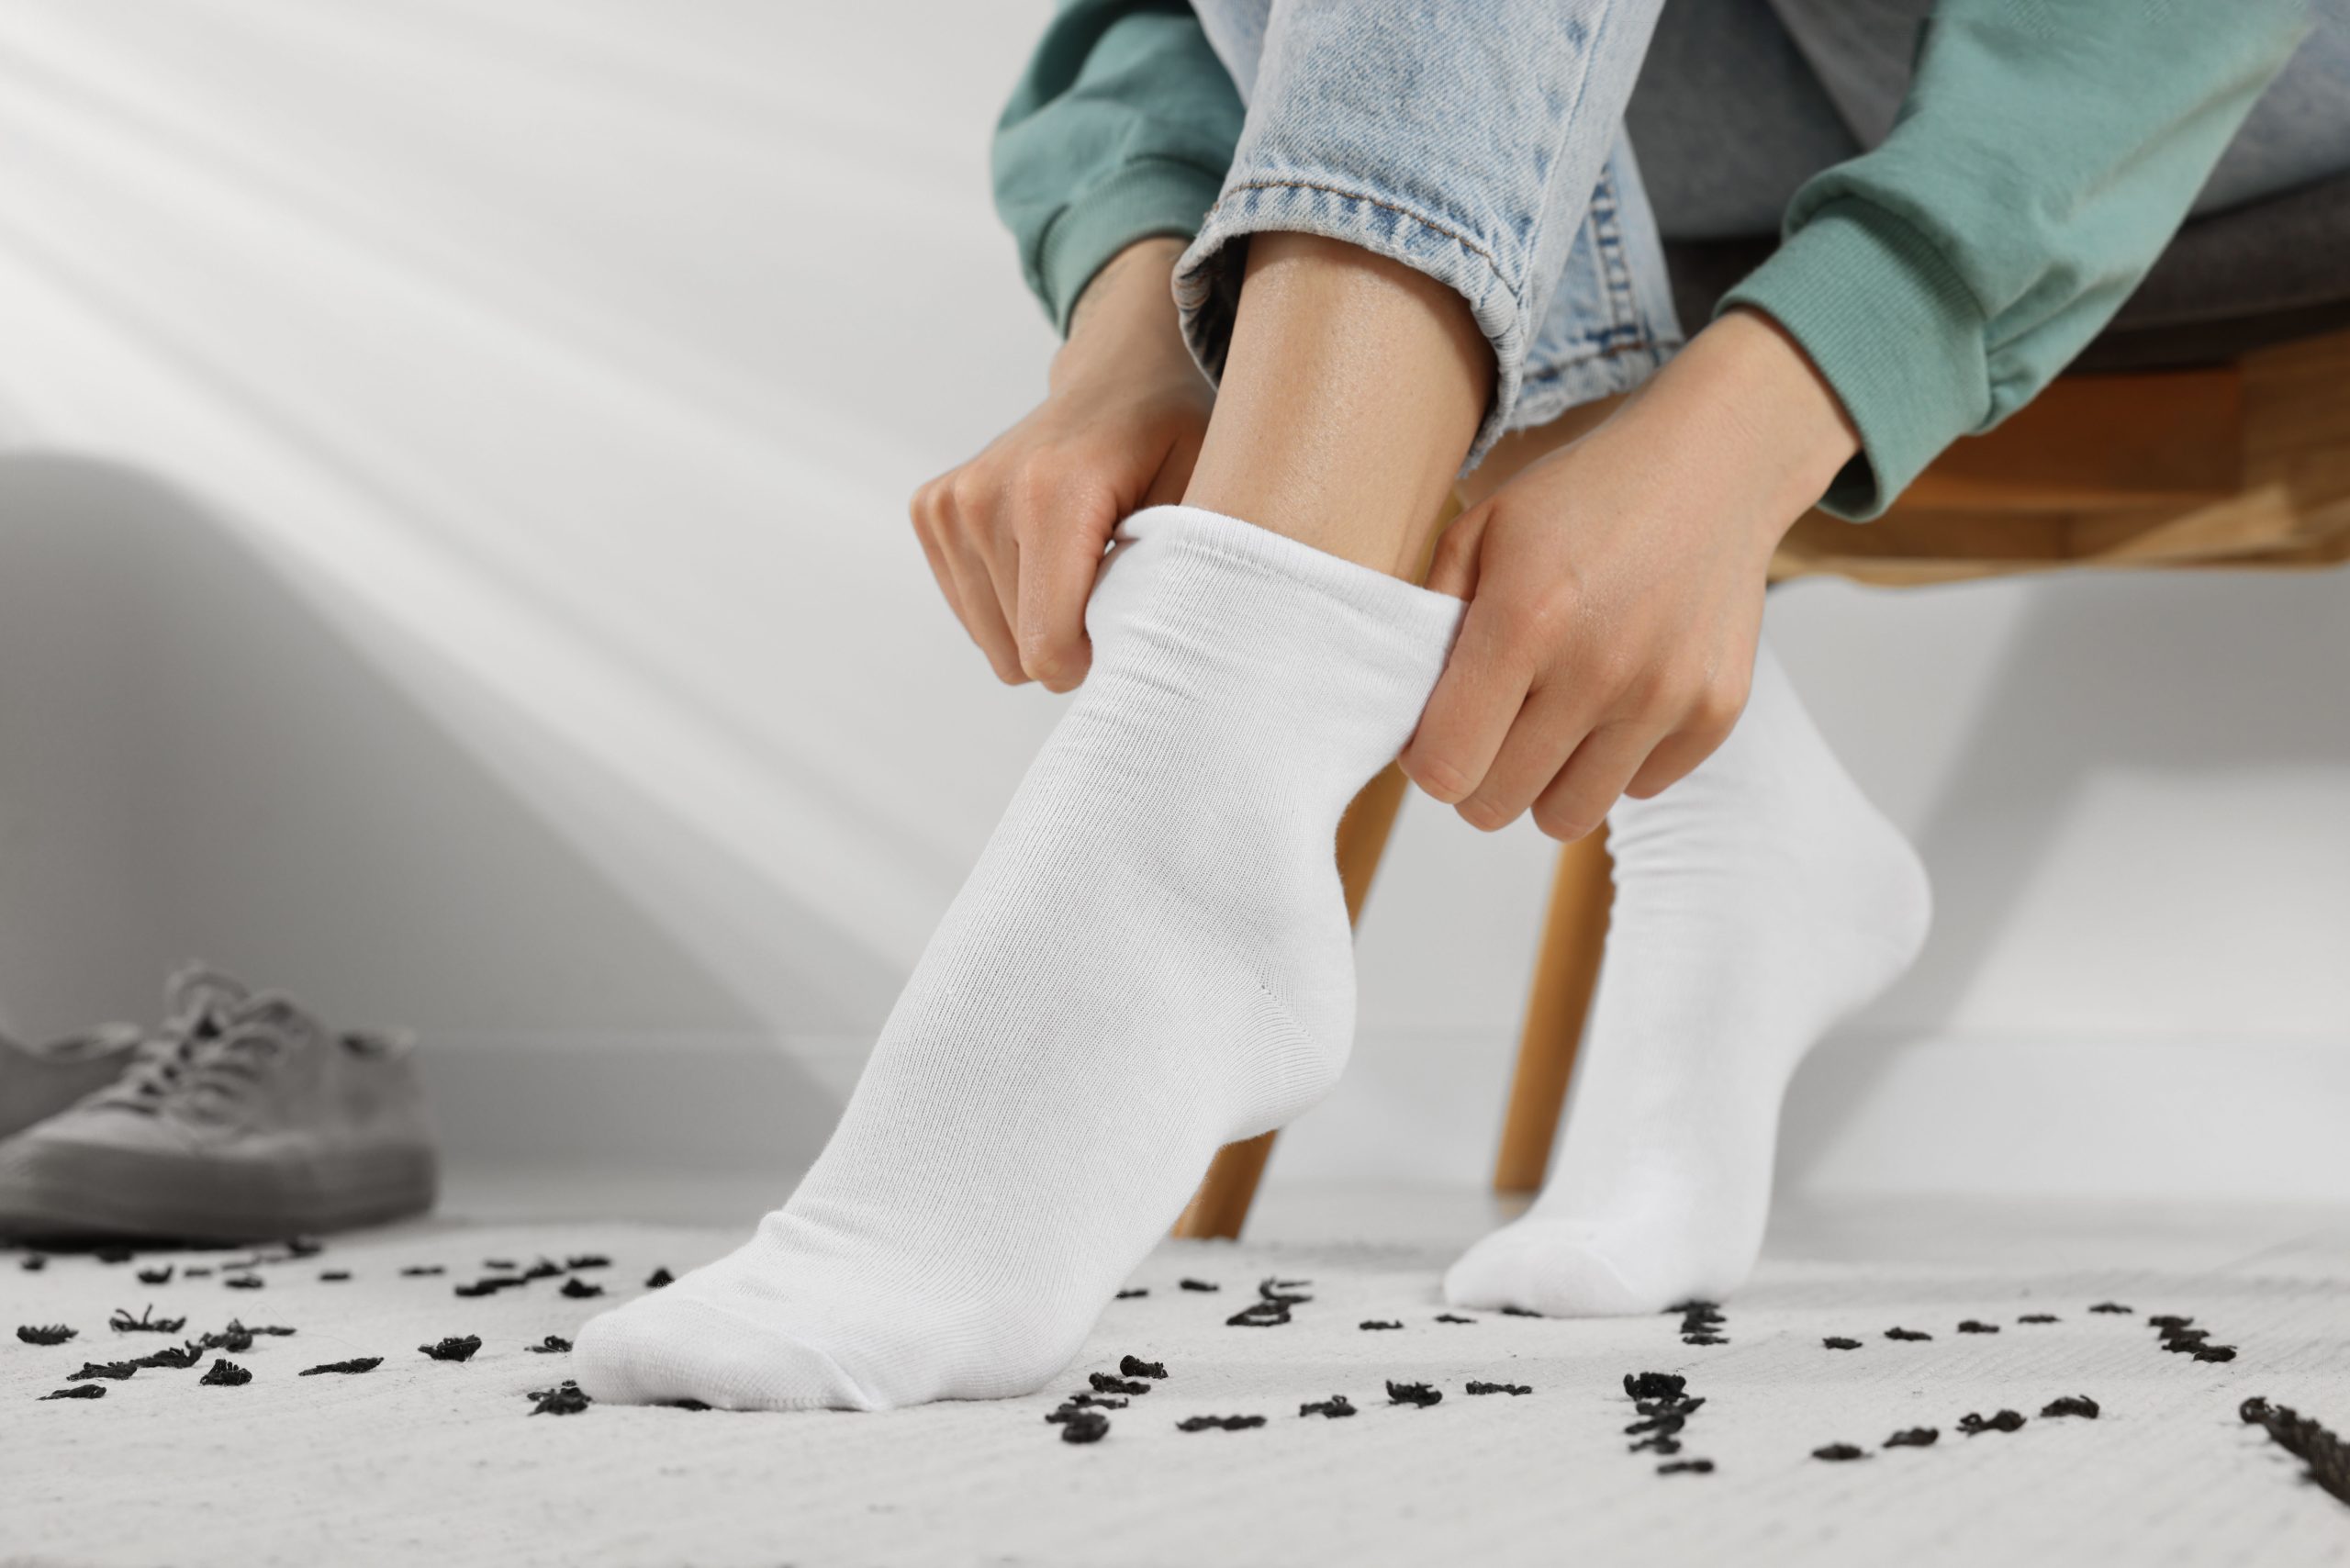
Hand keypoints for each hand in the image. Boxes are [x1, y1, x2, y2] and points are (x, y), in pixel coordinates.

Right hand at [910, 238, 1209, 690]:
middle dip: (1071, 641)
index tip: (1128, 619)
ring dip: (1040, 622)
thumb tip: (1147, 656)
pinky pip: (970, 614)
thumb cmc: (1170, 442)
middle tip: (1110, 581)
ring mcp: (948, 503)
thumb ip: (1175, 577)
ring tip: (1079, 563)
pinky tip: (1044, 555)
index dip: (1095, 661)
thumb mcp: (1204, 498)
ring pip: (992, 642)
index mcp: (1051, 494)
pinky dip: (1012, 602)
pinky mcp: (930, 511)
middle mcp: (984, 497)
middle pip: (1018, 654)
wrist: (1117, 377)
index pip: (1047, 648)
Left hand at [1399, 309, 1859, 839]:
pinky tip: (1615, 698)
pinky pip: (1637, 790)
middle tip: (1487, 727)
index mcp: (1524, 620)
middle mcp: (1599, 668)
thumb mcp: (1479, 532)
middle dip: (1477, 776)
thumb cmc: (1580, 500)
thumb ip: (1428, 626)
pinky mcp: (1714, 712)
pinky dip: (1615, 762)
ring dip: (1543, 783)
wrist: (1711, 466)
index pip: (1445, 768)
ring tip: (1546, 723)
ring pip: (1566, 817)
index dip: (1427, 760)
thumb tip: (1406, 721)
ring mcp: (1665, 697)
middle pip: (1497, 805)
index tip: (1437, 729)